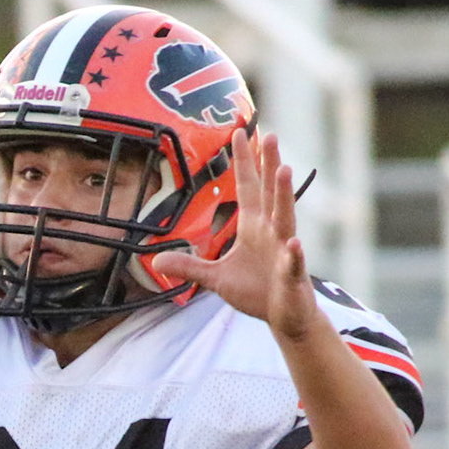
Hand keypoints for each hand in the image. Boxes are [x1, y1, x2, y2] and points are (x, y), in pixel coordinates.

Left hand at [152, 130, 317, 341]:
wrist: (283, 316)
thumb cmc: (254, 291)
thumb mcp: (215, 278)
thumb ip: (189, 266)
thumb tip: (155, 262)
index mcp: (254, 227)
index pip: (248, 188)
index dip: (244, 161)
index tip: (239, 132)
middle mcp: (271, 232)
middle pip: (269, 192)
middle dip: (268, 164)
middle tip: (269, 135)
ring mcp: (284, 251)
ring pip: (284, 218)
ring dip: (284, 195)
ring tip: (284, 170)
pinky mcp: (291, 275)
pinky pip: (292, 263)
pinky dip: (293, 255)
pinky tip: (294, 244)